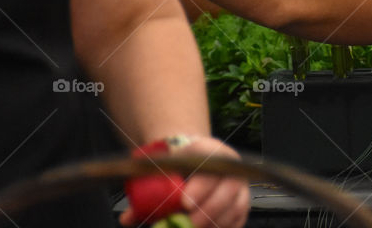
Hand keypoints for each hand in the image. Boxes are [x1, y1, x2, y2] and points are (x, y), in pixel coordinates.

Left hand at [120, 137, 248, 227]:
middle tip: (189, 224)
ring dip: (215, 222)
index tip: (184, 204)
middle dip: (207, 210)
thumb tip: (127, 218)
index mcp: (210, 151)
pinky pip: (239, 218)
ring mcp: (240, 184)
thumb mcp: (161, 169)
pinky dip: (224, 226)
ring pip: (236, 206)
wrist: (195, 158)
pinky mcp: (243, 201)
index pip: (211, 166)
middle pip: (228, 188)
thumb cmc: (177, 166)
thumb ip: (145, 191)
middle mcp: (230, 165)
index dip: (200, 187)